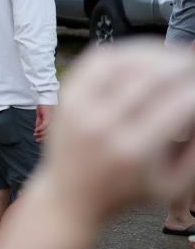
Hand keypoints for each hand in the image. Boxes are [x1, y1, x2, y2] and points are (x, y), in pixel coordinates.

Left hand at [33, 40, 194, 221]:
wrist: (69, 197)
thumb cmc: (127, 191)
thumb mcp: (173, 183)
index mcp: (133, 151)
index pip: (178, 104)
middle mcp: (102, 126)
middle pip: (154, 78)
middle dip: (184, 65)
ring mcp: (80, 109)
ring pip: (126, 61)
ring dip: (159, 53)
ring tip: (178, 60)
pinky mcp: (67, 97)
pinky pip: (99, 59)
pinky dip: (127, 51)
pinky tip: (147, 56)